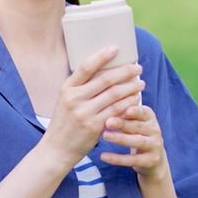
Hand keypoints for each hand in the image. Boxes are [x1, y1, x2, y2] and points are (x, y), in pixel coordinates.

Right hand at [42, 47, 143, 166]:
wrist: (56, 149)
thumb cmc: (64, 122)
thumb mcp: (65, 101)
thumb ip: (80, 87)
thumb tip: (104, 70)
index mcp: (67, 88)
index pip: (86, 67)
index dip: (102, 56)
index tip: (116, 48)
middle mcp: (74, 99)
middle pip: (106, 80)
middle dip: (125, 72)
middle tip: (138, 68)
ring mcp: (84, 113)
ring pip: (114, 95)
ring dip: (131, 87)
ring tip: (141, 82)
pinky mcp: (94, 127)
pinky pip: (116, 111)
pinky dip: (128, 103)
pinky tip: (136, 99)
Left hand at [100, 104, 170, 183]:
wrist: (152, 157)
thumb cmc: (136, 133)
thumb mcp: (133, 121)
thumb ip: (123, 111)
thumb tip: (106, 99)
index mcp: (150, 117)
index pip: (143, 111)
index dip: (135, 110)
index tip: (124, 108)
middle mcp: (155, 130)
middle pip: (138, 126)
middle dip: (123, 124)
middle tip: (108, 121)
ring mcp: (154, 146)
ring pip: (137, 142)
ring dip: (120, 138)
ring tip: (104, 135)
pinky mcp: (150, 161)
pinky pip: (132, 160)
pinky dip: (117, 158)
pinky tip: (103, 156)